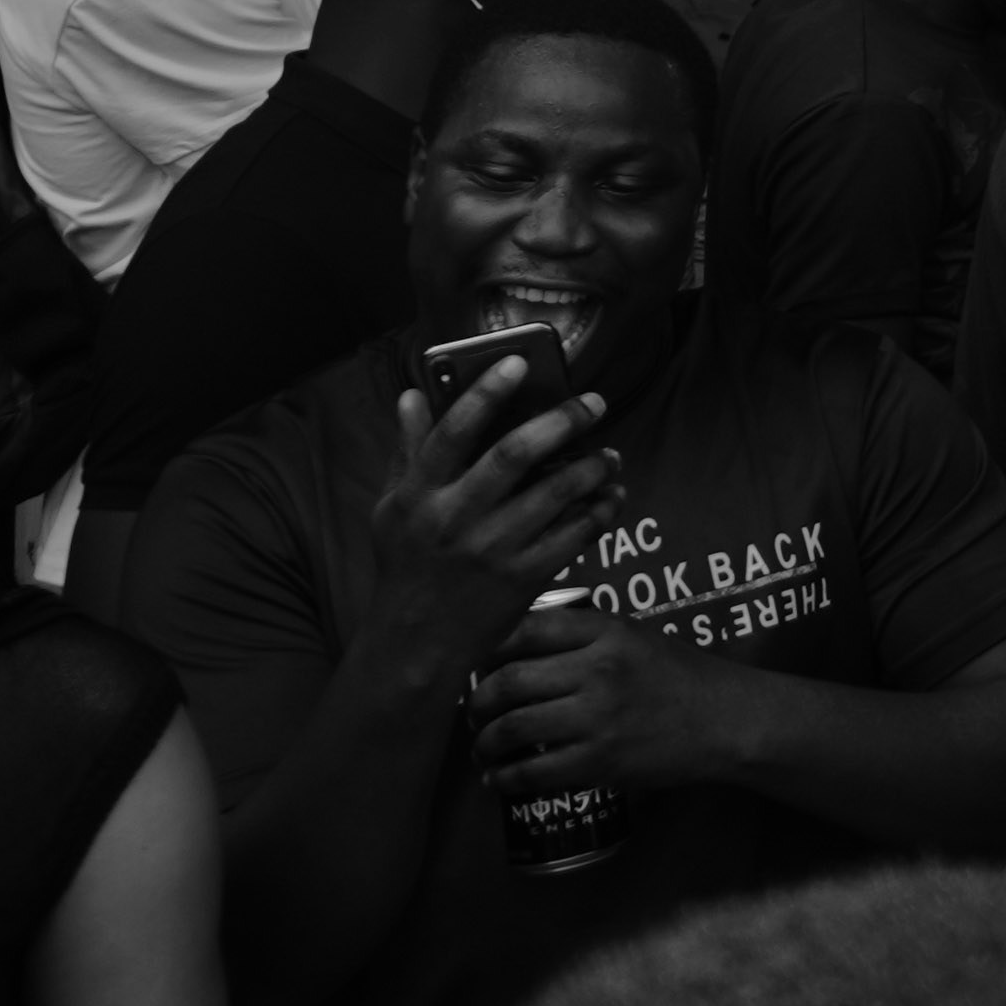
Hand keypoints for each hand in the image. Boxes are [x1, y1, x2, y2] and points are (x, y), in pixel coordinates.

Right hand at [365, 357, 619, 670]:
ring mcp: (492, 550)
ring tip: (611, 455)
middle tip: (595, 402)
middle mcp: (455, 519)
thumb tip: (414, 394)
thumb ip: (409, 451)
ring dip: (593, 467)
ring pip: (555, 493)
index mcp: (419, 496)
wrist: (417, 644)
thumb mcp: (392, 508)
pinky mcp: (524, 578)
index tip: (518, 362)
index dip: (485, 393)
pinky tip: (613, 497)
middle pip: (514, 455)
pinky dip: (602, 512)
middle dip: (562, 421)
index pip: (453, 433)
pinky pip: (575, 535)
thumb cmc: (406, 565)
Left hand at [468, 600, 734, 796]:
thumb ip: (584, 637)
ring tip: (482, 750)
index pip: (528, 629)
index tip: (477, 665)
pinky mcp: (600, 762)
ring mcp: (598, 718)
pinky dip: (504, 779)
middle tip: (472, 714)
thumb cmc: (679, 676)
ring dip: (484, 744)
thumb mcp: (636, 637)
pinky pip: (533, 772)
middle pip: (509, 682)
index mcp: (607, 632)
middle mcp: (599, 670)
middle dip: (477, 703)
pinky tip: (498, 780)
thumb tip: (516, 645)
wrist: (726, 721)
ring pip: (513, 729)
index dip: (489, 648)